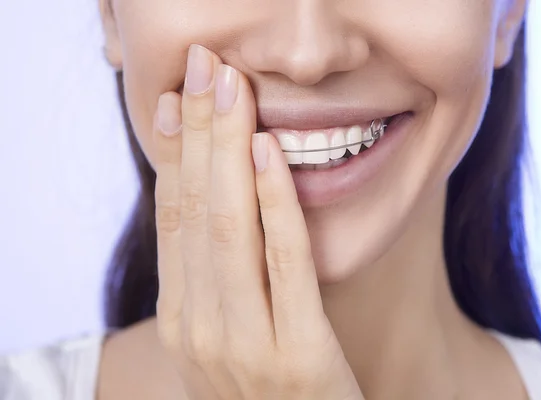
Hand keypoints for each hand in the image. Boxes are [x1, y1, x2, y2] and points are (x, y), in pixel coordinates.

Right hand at [152, 44, 363, 399]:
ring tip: (231, 89)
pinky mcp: (298, 355)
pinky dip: (274, 202)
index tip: (177, 99)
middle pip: (194, 210)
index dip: (173, 153)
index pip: (171, 219)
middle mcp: (199, 330)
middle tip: (202, 69)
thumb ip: (214, 281)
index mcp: (181, 321)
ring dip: (227, 149)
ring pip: (229, 227)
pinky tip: (268, 152)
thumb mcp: (227, 337)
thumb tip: (210, 206)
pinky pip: (284, 262)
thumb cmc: (269, 392)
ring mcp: (243, 345)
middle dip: (197, 132)